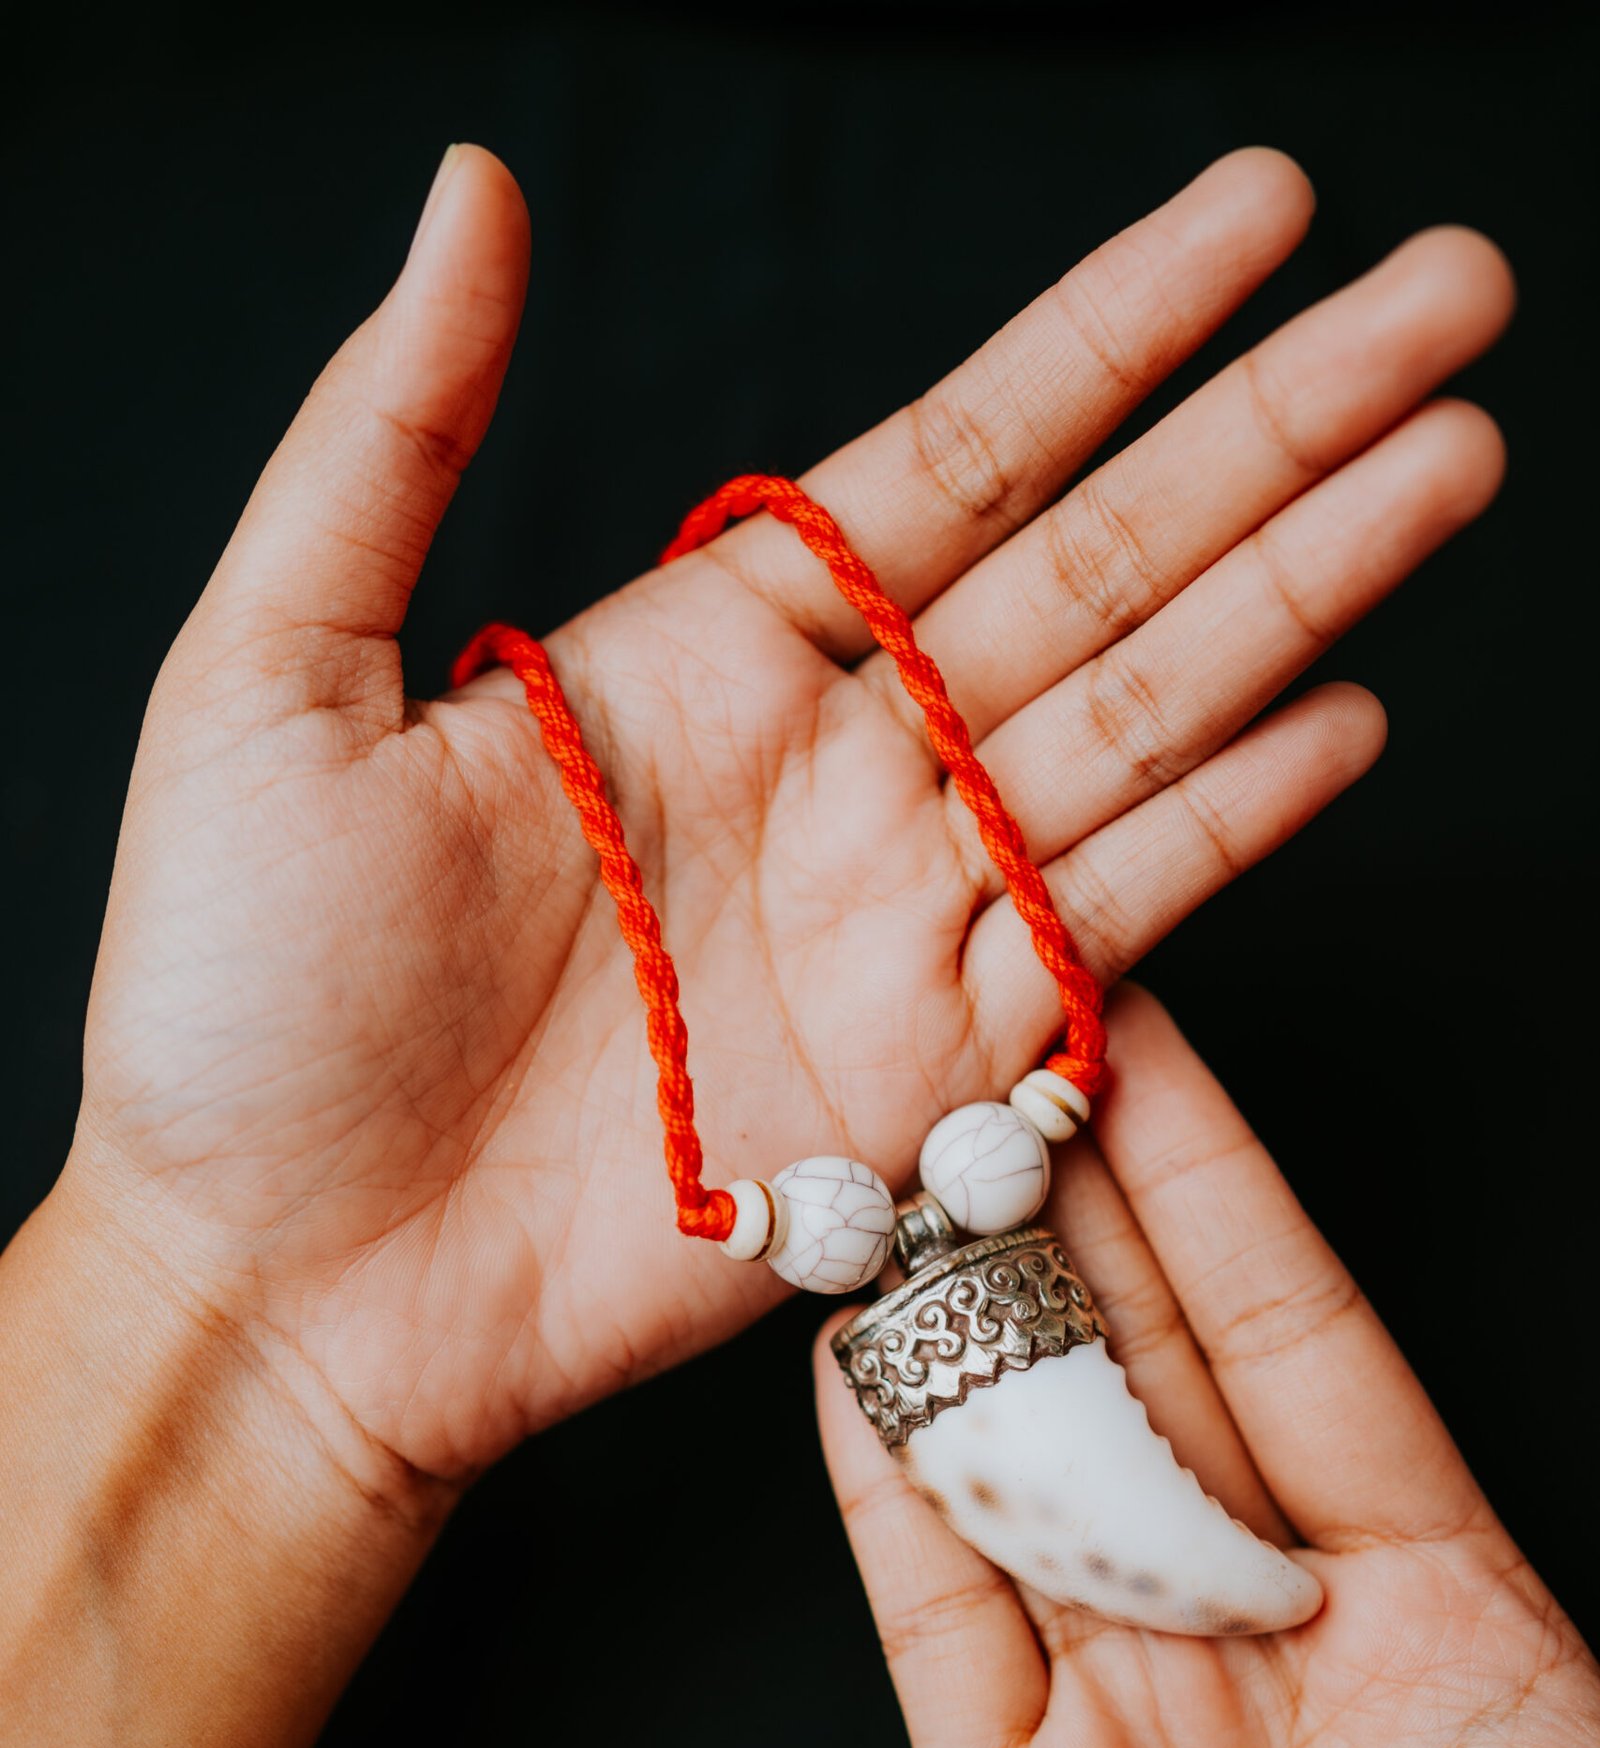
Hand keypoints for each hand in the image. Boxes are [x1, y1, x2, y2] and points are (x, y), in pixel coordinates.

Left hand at [66, 143, 1510, 1479]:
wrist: (281, 1284)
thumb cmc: (237, 1002)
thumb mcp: (269, 676)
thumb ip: (393, 431)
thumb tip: (480, 188)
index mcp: (694, 654)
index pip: (957, 457)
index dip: (1117, 330)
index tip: (1265, 210)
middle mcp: (828, 770)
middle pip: (1101, 565)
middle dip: (1281, 431)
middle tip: (1452, 297)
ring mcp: (892, 921)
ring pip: (1143, 720)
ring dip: (1305, 594)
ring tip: (1450, 463)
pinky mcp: (927, 1076)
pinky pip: (1107, 923)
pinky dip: (1229, 825)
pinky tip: (1343, 719)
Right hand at [818, 985, 1599, 1747]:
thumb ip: (1485, 1606)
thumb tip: (1399, 1462)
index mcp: (1442, 1605)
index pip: (1301, 1333)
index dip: (1218, 1179)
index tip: (1136, 1032)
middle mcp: (1272, 1640)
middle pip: (1144, 1374)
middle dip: (1065, 1211)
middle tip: (974, 1052)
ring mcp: (1132, 1731)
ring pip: (1021, 1471)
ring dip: (955, 1322)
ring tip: (882, 1166)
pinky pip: (937, 1623)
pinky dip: (888, 1493)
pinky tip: (850, 1371)